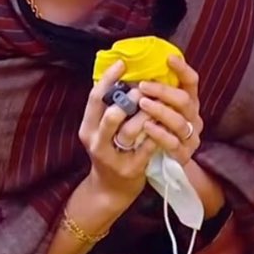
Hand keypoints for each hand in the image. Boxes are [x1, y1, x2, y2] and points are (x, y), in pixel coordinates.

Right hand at [78, 61, 156, 203]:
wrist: (111, 190)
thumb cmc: (110, 151)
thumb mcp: (100, 130)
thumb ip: (107, 107)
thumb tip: (120, 74)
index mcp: (88, 128)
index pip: (95, 98)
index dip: (109, 79)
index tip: (123, 63)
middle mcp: (96, 142)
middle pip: (112, 115)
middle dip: (131, 99)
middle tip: (145, 89)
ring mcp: (113, 157)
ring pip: (132, 130)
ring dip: (148, 115)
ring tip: (158, 105)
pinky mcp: (131, 169)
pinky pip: (148, 147)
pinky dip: (158, 134)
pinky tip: (165, 126)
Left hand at [137, 55, 202, 166]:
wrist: (162, 164)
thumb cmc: (155, 130)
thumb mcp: (157, 108)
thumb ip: (153, 92)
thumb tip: (134, 67)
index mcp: (189, 102)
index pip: (192, 81)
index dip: (183, 69)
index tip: (168, 58)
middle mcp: (192, 117)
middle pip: (184, 100)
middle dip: (163, 91)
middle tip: (143, 85)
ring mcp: (189, 137)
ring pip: (179, 121)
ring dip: (159, 110)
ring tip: (142, 103)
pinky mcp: (182, 154)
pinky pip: (172, 143)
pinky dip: (159, 134)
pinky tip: (146, 127)